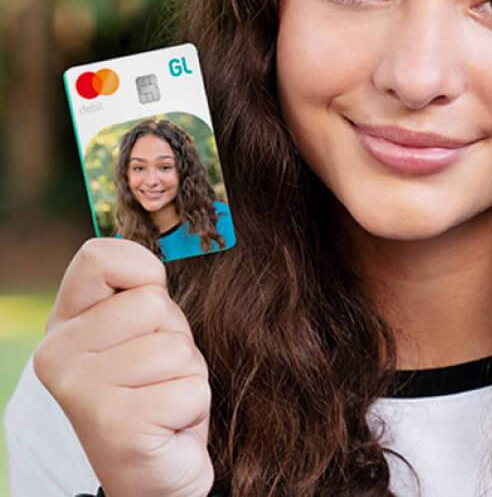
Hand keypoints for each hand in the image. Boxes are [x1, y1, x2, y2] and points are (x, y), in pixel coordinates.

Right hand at [33, 238, 213, 496]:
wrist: (151, 474)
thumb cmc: (153, 390)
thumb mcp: (142, 331)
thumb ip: (140, 293)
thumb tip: (155, 256)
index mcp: (63, 326)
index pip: (99, 256)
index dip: (143, 270)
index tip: (150, 302)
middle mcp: (59, 356)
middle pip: (153, 303)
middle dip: (176, 335)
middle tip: (157, 373)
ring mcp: (84, 393)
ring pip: (177, 347)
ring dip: (187, 373)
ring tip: (162, 398)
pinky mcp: (118, 428)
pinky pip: (191, 387)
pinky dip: (193, 406)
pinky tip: (167, 425)